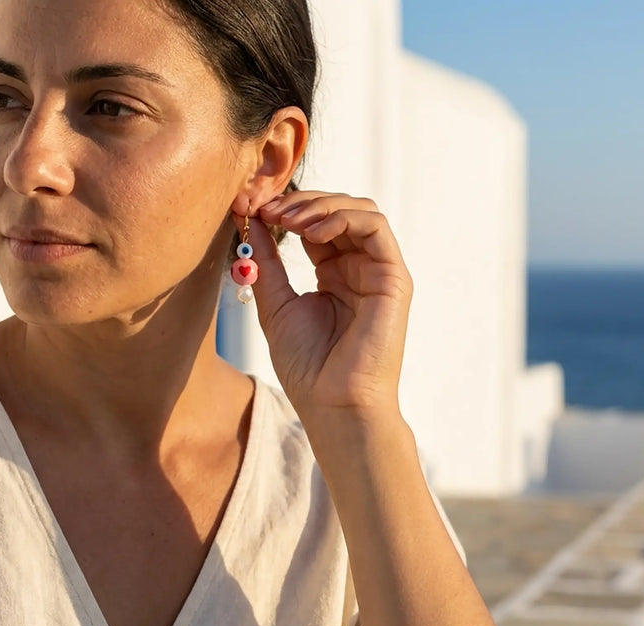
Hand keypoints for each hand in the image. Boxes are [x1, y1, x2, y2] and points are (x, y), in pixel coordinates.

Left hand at [238, 191, 412, 422]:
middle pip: (337, 211)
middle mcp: (358, 268)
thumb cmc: (307, 367)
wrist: (333, 404)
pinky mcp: (394, 278)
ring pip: (360, 210)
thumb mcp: (276, 305)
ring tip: (286, 220)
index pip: (314, 225)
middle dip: (300, 203)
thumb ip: (266, 263)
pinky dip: (344, 218)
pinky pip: (376, 227)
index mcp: (333, 275)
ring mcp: (378, 271)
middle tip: (267, 209)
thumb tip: (249, 221)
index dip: (286, 211)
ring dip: (320, 206)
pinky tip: (312, 232)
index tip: (252, 210)